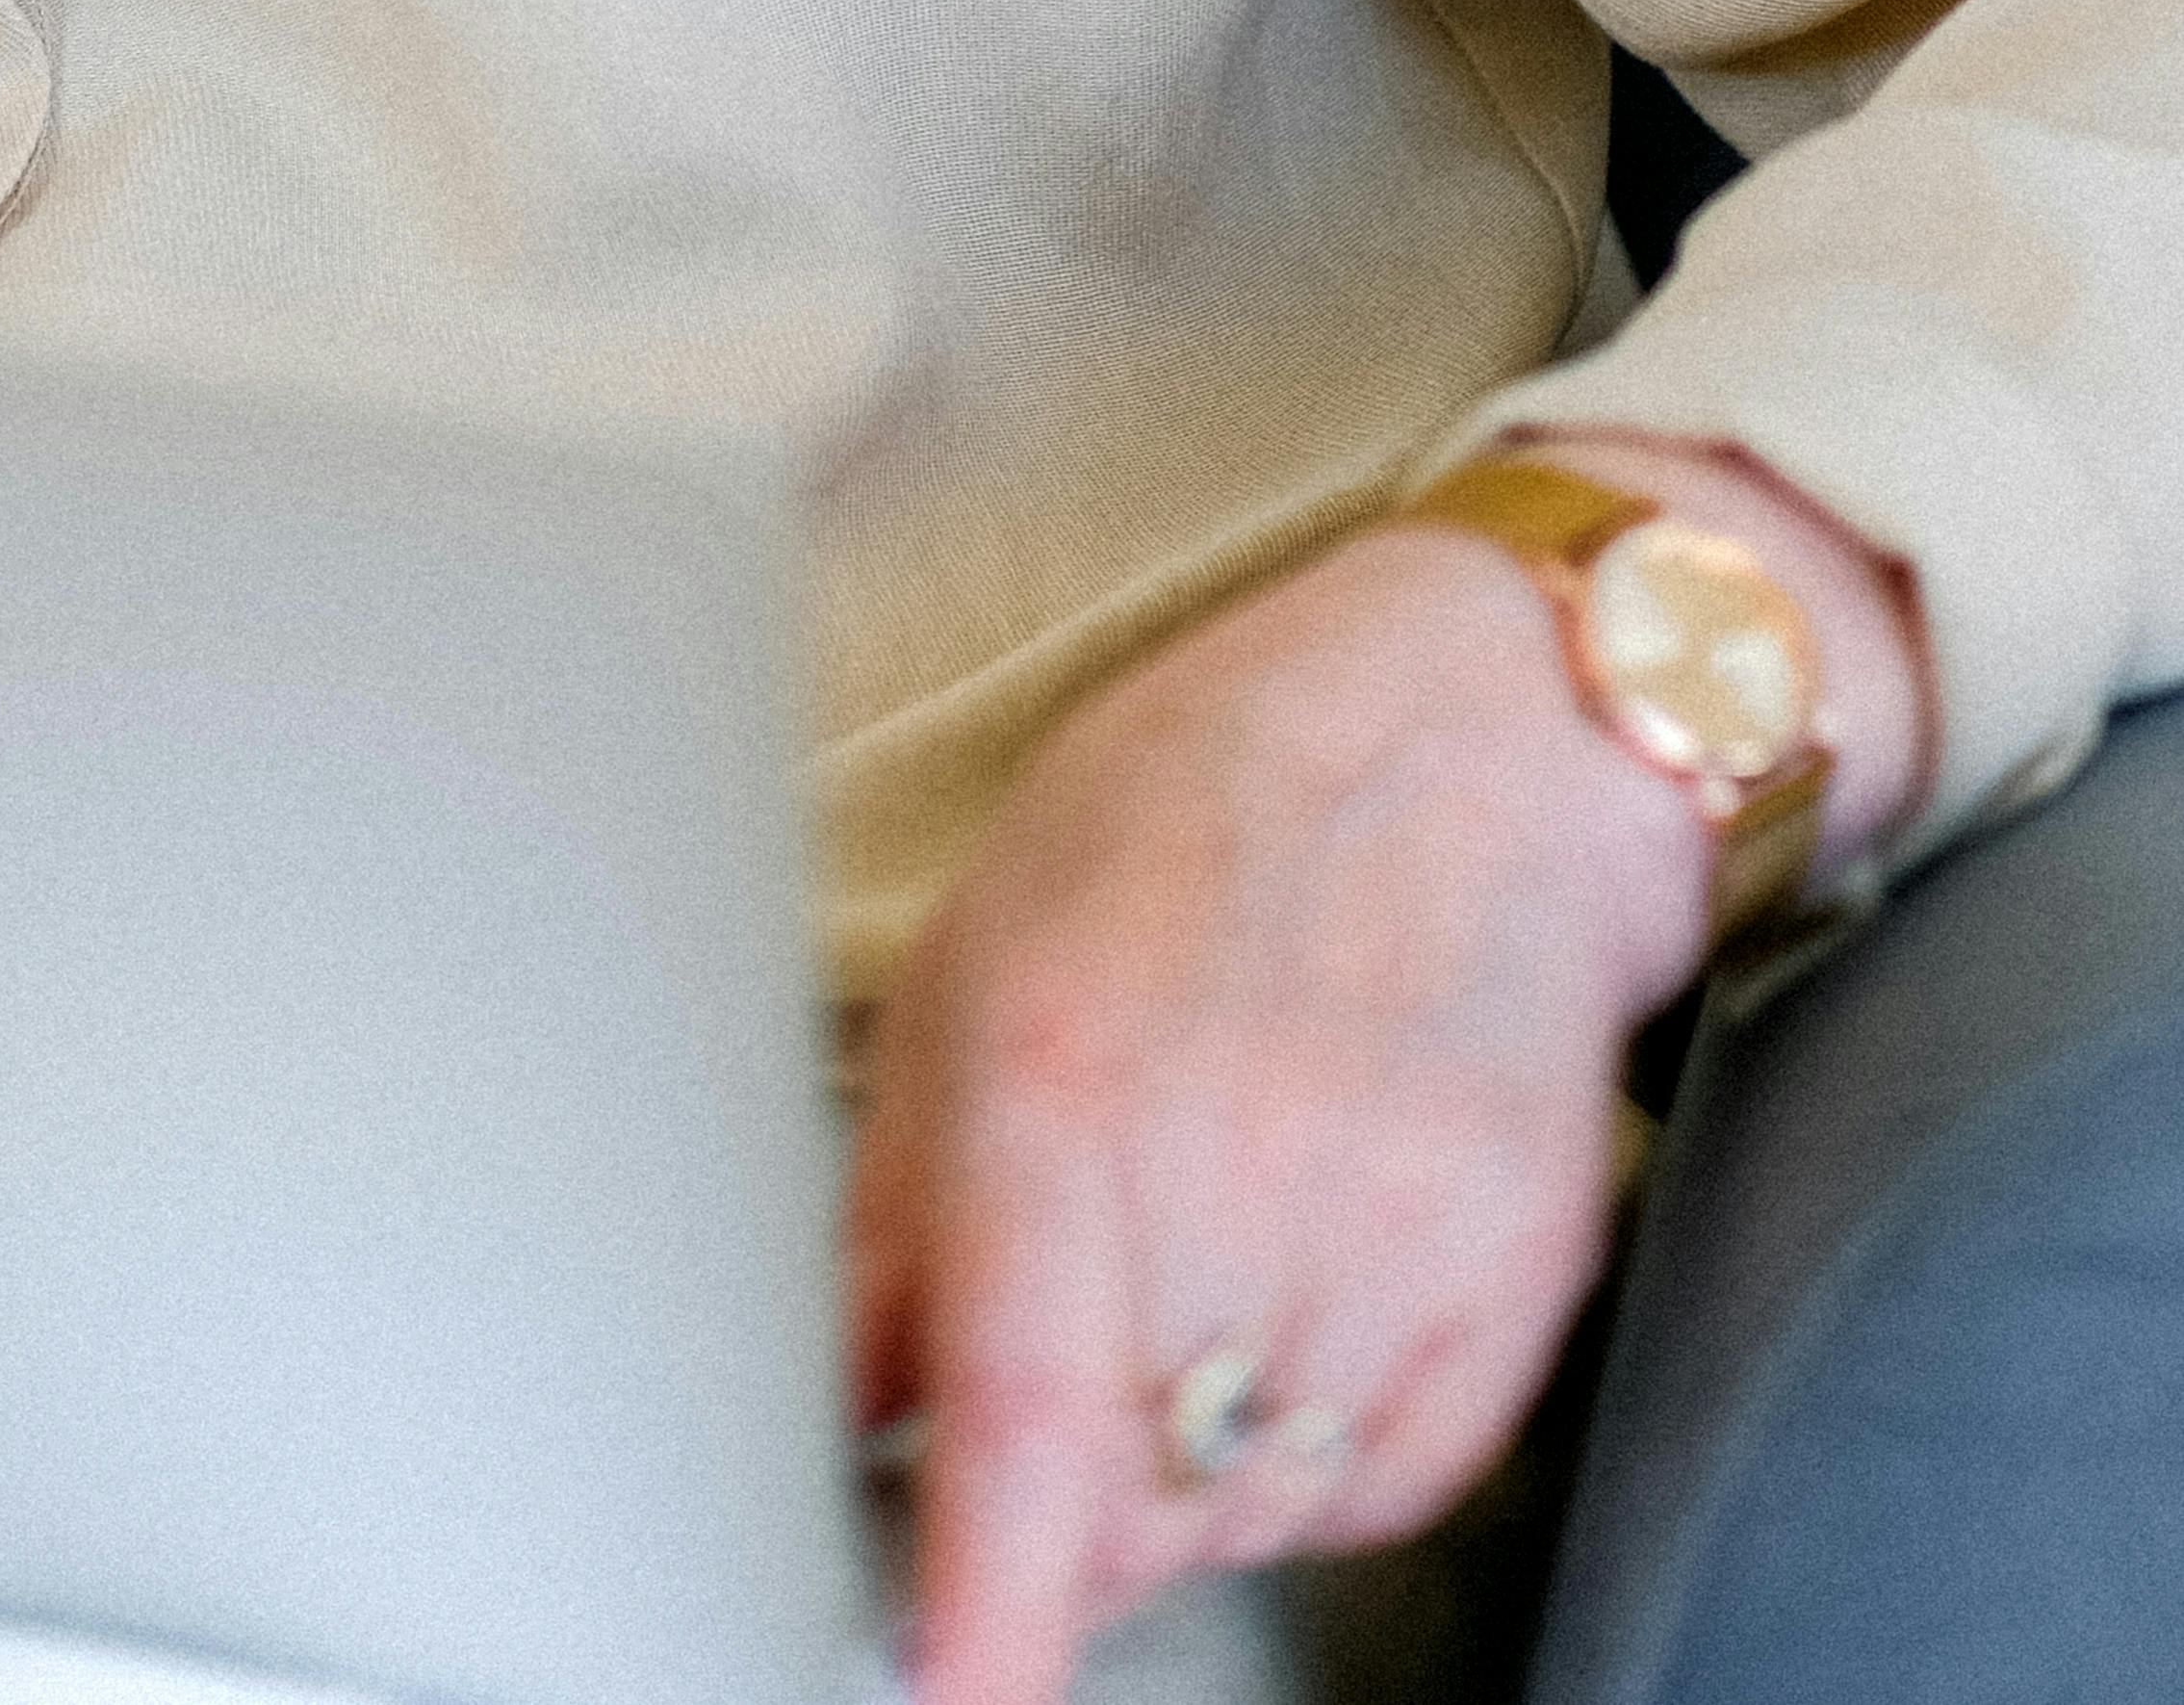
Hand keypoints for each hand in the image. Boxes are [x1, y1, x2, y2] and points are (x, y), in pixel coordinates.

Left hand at [844, 433, 1928, 1703]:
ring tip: (1182, 1284)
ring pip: (1252, 1507)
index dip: (985, 1600)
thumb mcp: (977, 955)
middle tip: (1046, 1373)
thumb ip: (893, 1205)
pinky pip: (1389, 1481)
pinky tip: (1287, 1309)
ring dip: (1181, 1474)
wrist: (1480, 731)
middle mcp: (1239, 1173)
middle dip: (1054, 1500)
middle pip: (1128, 1501)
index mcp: (1067, 1080)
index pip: (1022, 1414)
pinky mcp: (1517, 1277)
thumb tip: (822, 1400)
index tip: (953, 1696)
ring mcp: (1396, 1233)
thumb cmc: (1205, 806)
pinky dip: (1315, 1453)